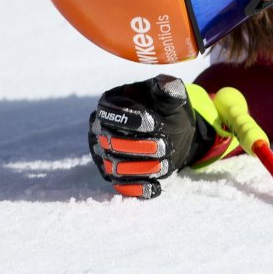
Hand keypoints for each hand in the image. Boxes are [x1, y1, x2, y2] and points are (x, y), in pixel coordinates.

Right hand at [88, 75, 215, 198]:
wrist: (170, 130)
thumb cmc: (166, 109)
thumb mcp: (171, 96)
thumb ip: (169, 89)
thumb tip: (168, 85)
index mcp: (111, 104)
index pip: (109, 112)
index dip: (130, 119)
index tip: (156, 122)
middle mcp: (101, 129)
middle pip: (111, 142)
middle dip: (141, 146)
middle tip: (166, 144)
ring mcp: (105, 153)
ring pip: (116, 167)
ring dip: (143, 167)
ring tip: (166, 161)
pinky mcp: (114, 173)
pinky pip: (121, 185)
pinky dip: (138, 188)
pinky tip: (156, 187)